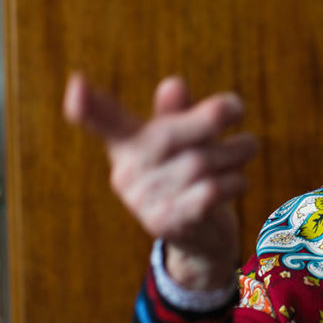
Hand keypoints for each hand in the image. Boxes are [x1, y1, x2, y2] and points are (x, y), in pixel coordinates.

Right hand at [63, 73, 257, 289]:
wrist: (201, 239)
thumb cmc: (193, 174)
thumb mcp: (187, 140)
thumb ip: (180, 112)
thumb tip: (173, 85)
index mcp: (127, 143)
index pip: (102, 121)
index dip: (89, 104)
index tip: (77, 83)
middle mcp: (127, 172)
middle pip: (167, 136)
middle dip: (208, 118)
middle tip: (237, 107)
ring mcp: (144, 201)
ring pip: (200, 163)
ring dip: (234, 152)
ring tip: (245, 148)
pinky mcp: (168, 223)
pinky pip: (211, 191)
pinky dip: (234, 181)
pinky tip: (237, 180)